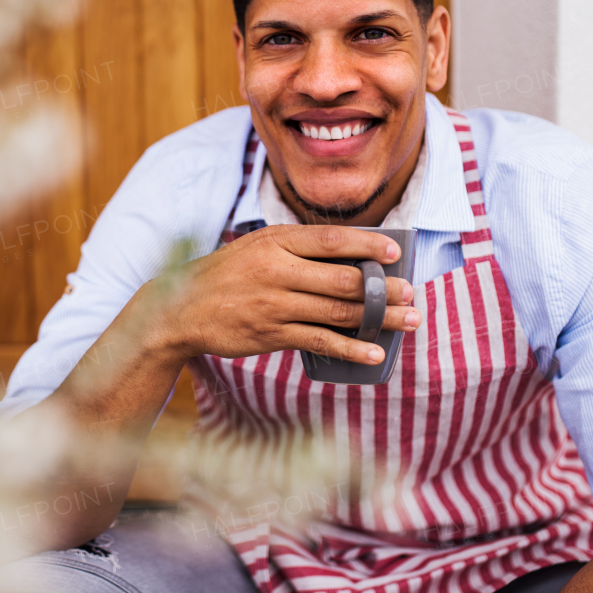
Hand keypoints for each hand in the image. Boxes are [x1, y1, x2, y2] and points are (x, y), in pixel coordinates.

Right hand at [142, 225, 421, 365]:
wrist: (180, 308)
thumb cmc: (228, 274)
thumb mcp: (257, 247)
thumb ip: (297, 248)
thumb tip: (352, 258)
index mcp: (275, 241)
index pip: (331, 239)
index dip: (367, 244)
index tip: (395, 250)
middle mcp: (276, 270)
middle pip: (343, 278)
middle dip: (384, 287)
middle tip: (411, 292)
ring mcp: (275, 304)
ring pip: (338, 311)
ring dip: (380, 318)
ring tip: (409, 320)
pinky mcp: (271, 335)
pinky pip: (320, 341)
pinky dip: (351, 348)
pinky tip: (373, 353)